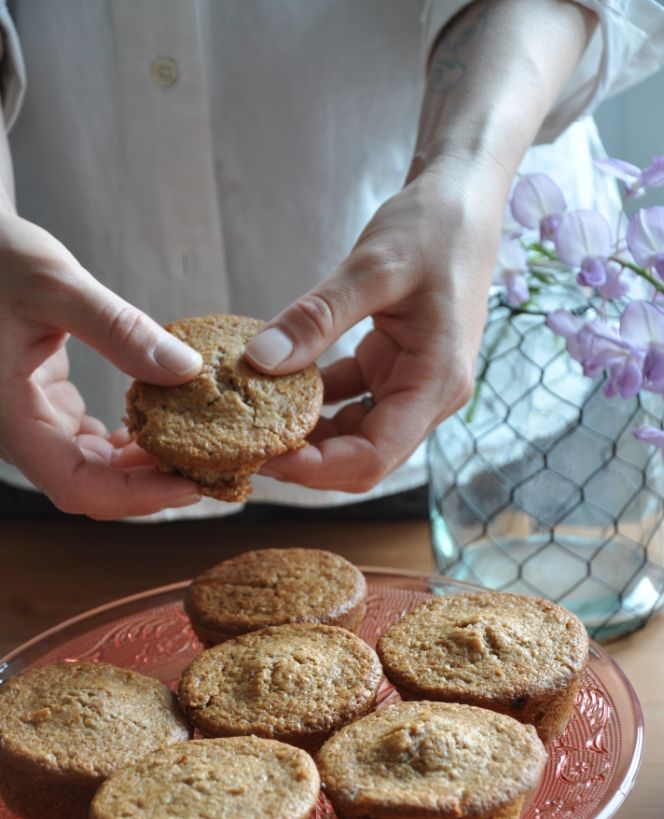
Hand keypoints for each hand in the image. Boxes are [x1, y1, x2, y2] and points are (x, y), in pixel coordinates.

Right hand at [0, 211, 202, 517]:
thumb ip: (119, 330)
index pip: (77, 485)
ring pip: (93, 469)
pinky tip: (165, 423)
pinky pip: (91, 444)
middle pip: (91, 486)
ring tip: (198, 446)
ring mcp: (33, 422)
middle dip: (151, 484)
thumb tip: (187, 369)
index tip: (191, 485)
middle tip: (212, 468)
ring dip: (143, 464)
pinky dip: (129, 440)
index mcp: (10, 417)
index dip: (137, 496)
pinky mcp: (47, 407)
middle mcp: (19, 431)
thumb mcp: (55, 285)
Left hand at [245, 157, 505, 491]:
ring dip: (309, 434)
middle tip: (246, 445)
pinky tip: (276, 386)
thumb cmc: (435, 226)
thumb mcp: (374, 266)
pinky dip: (316, 400)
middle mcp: (429, 396)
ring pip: (355, 435)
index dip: (317, 469)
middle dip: (307, 461)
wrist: (464, 197)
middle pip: (363, 458)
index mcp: (436, 383)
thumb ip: (317, 318)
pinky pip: (352, 401)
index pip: (373, 457)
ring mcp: (412, 385)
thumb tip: (260, 361)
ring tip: (254, 423)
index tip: (263, 457)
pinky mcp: (394, 367)